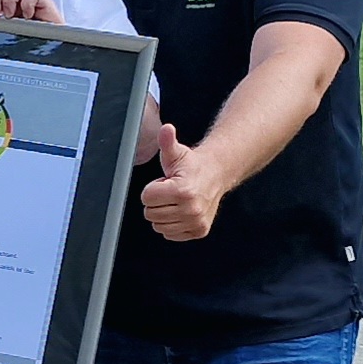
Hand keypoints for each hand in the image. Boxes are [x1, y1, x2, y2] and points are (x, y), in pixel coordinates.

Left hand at [140, 123, 225, 240]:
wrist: (216, 175)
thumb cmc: (192, 165)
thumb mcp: (176, 153)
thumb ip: (167, 141)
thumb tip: (166, 129)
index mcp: (183, 190)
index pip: (146, 198)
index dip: (152, 188)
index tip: (165, 182)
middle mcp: (191, 209)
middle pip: (150, 214)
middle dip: (157, 201)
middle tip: (170, 192)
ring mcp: (196, 222)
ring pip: (158, 226)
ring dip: (163, 214)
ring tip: (176, 201)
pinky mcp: (199, 231)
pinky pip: (169, 234)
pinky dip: (172, 225)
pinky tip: (180, 211)